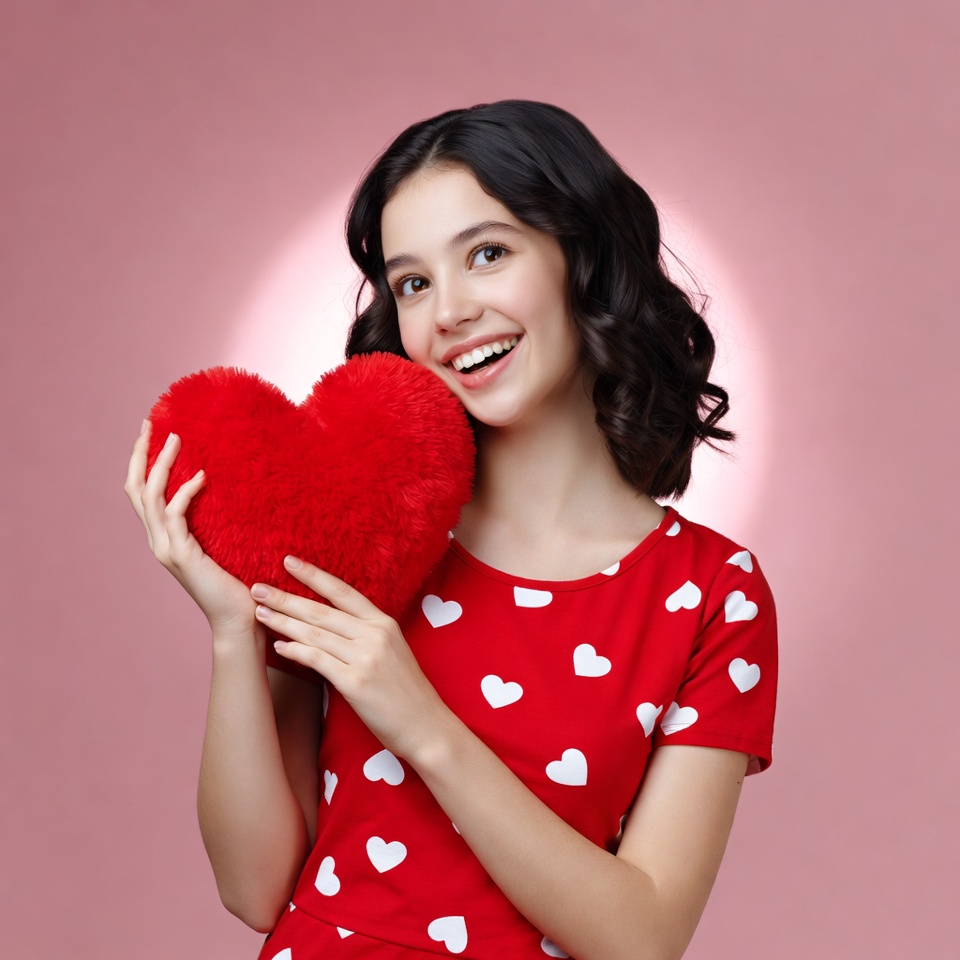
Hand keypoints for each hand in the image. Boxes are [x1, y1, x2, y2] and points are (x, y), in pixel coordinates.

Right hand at [125, 421, 261, 640]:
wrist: (238, 620)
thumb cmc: (236, 584)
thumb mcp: (220, 545)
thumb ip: (211, 522)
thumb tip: (222, 490)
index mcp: (164, 537)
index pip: (141, 493)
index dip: (142, 462)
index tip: (151, 433)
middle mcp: (158, 541)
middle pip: (136, 489)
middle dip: (141, 454)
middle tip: (150, 423)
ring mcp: (166, 549)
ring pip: (151, 497)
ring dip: (162, 464)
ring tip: (176, 438)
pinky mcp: (182, 556)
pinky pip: (176, 515)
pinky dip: (186, 492)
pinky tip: (202, 476)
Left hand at [252, 556, 449, 760]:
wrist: (425, 725)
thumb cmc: (406, 692)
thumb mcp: (392, 651)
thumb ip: (365, 634)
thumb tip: (328, 625)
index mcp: (384, 622)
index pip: (342, 592)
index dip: (314, 576)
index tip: (289, 561)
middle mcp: (374, 635)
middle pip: (321, 611)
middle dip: (286, 598)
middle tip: (257, 587)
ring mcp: (365, 658)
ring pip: (315, 634)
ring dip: (283, 622)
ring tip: (259, 613)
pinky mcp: (355, 683)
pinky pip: (317, 661)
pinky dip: (295, 652)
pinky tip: (278, 647)